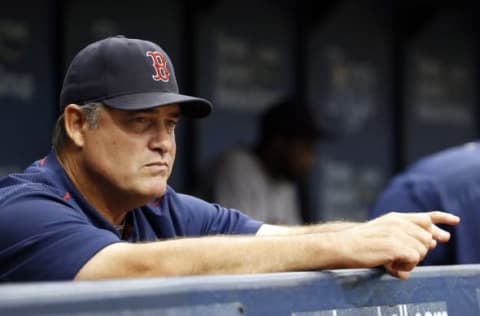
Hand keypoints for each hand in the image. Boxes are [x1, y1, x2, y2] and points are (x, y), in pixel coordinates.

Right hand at [338, 211, 459, 279]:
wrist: (341, 245)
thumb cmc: (360, 243)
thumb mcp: (383, 233)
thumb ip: (406, 235)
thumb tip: (434, 243)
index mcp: (395, 217)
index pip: (425, 216)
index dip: (442, 219)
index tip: (455, 221)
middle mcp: (398, 222)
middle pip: (427, 239)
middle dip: (419, 253)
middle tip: (400, 259)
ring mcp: (396, 233)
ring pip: (422, 250)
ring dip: (411, 262)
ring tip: (393, 264)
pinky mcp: (394, 245)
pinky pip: (414, 260)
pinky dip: (405, 268)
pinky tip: (392, 267)